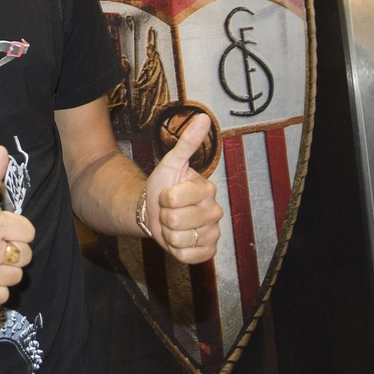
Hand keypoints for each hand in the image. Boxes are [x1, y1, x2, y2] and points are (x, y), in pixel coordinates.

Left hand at [145, 113, 222, 264]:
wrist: (157, 211)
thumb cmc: (164, 185)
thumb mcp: (172, 162)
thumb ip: (188, 142)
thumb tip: (204, 117)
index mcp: (208, 190)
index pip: (174, 199)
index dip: (163, 198)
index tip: (167, 194)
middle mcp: (215, 212)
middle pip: (175, 220)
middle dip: (164, 217)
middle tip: (168, 211)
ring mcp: (213, 233)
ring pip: (180, 239)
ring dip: (168, 234)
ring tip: (172, 225)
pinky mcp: (208, 252)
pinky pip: (188, 256)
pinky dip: (176, 250)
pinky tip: (179, 239)